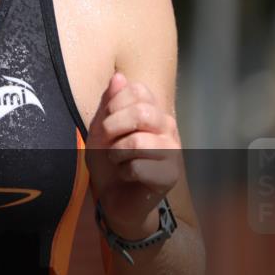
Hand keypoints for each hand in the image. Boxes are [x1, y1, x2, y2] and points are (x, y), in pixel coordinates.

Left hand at [86, 71, 181, 238]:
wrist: (114, 198)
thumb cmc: (108, 160)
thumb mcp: (100, 128)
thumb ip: (109, 103)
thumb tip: (119, 77)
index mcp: (152, 110)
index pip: (138, 90)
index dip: (113, 105)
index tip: (107, 122)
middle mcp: (168, 127)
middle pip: (142, 113)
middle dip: (113, 128)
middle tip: (108, 142)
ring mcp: (173, 151)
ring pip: (138, 142)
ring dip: (116, 153)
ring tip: (118, 161)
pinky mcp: (171, 176)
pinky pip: (138, 167)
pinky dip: (124, 172)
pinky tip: (128, 176)